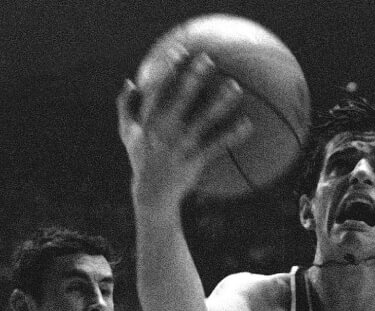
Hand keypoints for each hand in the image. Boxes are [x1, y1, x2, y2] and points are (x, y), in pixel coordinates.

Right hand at [117, 50, 252, 208]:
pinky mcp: (195, 160)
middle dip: (194, 78)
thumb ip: (126, 106)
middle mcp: (164, 130)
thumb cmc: (140, 159)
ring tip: (236, 88)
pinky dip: (233, 135)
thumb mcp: (127, 133)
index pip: (156, 89)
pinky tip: (248, 124)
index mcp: (148, 119)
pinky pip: (217, 145)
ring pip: (203, 120)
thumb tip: (130, 81)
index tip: (179, 50)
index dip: (166, 69)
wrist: (152, 195)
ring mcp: (181, 145)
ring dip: (220, 103)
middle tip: (209, 60)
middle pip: (180, 99)